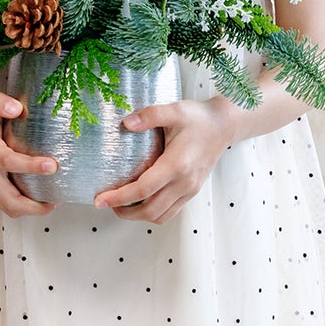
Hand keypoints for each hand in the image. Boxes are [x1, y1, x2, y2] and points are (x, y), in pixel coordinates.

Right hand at [0, 87, 56, 217]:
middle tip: (56, 199)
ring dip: (33, 209)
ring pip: (10, 207)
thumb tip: (17, 109)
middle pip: (9, 200)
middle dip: (34, 206)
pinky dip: (28, 205)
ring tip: (54, 199)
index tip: (52, 166)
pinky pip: (11, 204)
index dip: (30, 166)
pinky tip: (44, 196)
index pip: (8, 162)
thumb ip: (1, 102)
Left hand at [93, 99, 239, 224]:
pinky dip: (152, 213)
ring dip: (138, 216)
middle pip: (150, 210)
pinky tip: (139, 201)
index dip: (119, 197)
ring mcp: (190, 190)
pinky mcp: (191, 191)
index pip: (143, 189)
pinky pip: (170, 212)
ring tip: (120, 204)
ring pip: (160, 216)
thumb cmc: (198, 118)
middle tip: (105, 203)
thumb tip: (126, 123)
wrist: (224, 125)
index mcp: (177, 164)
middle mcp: (184, 182)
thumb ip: (149, 115)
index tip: (100, 200)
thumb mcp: (173, 110)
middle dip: (124, 211)